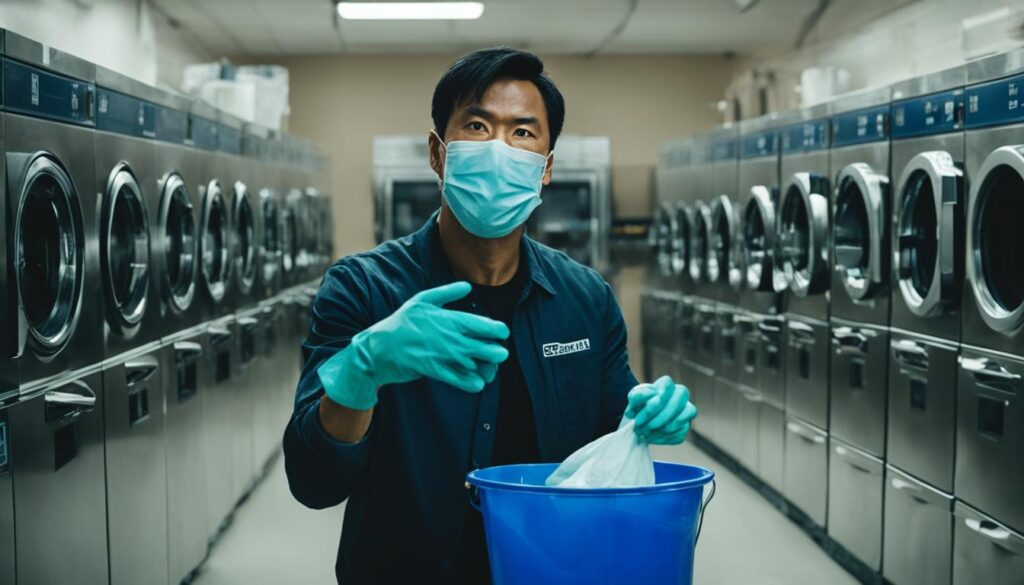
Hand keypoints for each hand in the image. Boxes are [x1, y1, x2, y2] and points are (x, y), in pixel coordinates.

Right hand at [318, 281, 509, 409]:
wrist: (379, 348)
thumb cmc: (401, 322)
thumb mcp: (422, 300)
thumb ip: (447, 293)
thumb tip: (467, 286)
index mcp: (450, 318)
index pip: (484, 325)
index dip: (498, 331)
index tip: (500, 334)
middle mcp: (450, 337)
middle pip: (486, 347)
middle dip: (497, 352)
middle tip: (497, 354)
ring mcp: (443, 355)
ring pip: (476, 365)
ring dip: (486, 369)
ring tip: (486, 369)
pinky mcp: (435, 370)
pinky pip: (459, 379)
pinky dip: (471, 382)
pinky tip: (476, 382)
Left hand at [624, 375, 696, 444]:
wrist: (640, 421)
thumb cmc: (638, 406)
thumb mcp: (633, 399)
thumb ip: (639, 395)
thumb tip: (652, 395)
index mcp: (667, 385)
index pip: (668, 386)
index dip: (657, 399)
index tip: (642, 410)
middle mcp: (680, 396)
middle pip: (678, 402)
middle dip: (659, 417)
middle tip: (641, 426)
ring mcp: (686, 412)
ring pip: (682, 419)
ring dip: (661, 428)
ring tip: (645, 432)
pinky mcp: (684, 428)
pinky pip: (679, 434)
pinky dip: (663, 437)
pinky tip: (651, 437)